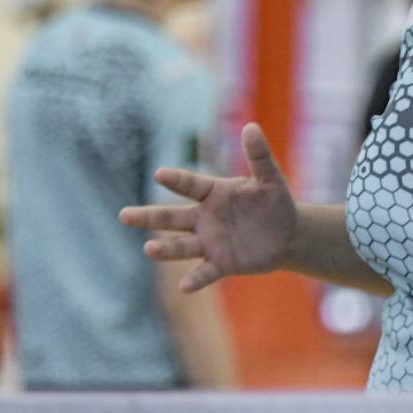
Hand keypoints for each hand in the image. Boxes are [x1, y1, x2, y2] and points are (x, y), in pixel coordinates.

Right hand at [119, 122, 298, 292]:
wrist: (287, 234)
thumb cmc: (275, 202)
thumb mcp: (270, 178)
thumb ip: (259, 155)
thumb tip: (251, 127)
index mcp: (213, 193)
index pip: (191, 185)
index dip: (177, 180)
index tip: (160, 174)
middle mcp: (204, 217)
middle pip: (172, 217)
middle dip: (149, 217)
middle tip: (125, 216)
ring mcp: (210, 242)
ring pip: (181, 245)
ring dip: (166, 249)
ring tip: (149, 249)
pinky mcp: (222, 264)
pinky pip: (205, 272)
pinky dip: (195, 279)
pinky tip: (184, 286)